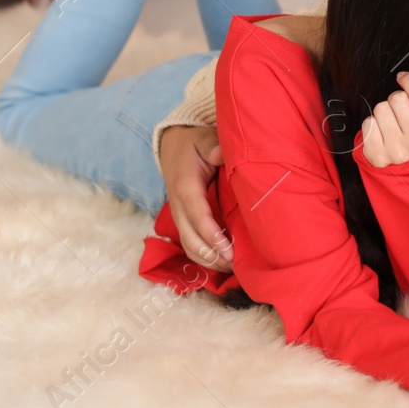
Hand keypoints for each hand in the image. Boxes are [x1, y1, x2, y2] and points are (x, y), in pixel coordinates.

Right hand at [158, 125, 232, 271]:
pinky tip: (220, 261)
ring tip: (231, 267)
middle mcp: (178, 205)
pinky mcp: (182, 219)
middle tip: (236, 263)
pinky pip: (188, 243)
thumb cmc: (193, 144)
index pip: (198, 217)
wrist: (172, 146)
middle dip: (211, 255)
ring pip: (188, 246)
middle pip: (190, 239)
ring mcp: (178, 214)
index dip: (213, 236)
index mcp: (186, 188)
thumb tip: (220, 154)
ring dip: (207, 260)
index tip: (229, 250)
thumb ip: (212, 147)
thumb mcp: (203, 140)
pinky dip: (202, 256)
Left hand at [359, 72, 408, 167]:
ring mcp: (398, 152)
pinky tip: (382, 131)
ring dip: (384, 110)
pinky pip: (369, 123)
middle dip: (397, 98)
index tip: (404, 78)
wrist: (405, 163)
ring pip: (381, 108)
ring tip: (391, 120)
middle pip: (398, 98)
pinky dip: (373, 122)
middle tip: (400, 108)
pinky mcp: (378, 156)